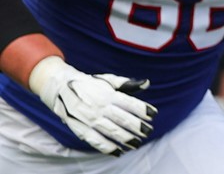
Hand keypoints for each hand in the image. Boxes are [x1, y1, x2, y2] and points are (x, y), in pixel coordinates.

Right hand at [28, 56, 155, 155]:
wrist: (60, 87)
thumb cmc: (91, 84)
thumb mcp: (108, 80)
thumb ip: (127, 83)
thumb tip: (146, 83)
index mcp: (108, 94)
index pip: (129, 103)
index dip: (142, 109)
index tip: (153, 115)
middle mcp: (99, 106)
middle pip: (122, 119)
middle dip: (137, 127)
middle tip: (148, 132)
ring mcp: (89, 118)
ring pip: (110, 131)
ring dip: (125, 139)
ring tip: (137, 143)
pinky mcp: (80, 128)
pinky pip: (95, 140)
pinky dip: (107, 148)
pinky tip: (118, 152)